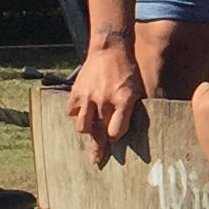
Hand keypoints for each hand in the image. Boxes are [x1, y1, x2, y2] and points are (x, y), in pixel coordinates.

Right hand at [67, 39, 144, 159]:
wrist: (110, 49)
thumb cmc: (127, 71)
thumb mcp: (137, 90)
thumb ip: (130, 110)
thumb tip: (127, 132)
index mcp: (123, 100)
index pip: (116, 131)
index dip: (115, 137)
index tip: (114, 137)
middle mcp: (105, 100)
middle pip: (98, 133)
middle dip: (98, 147)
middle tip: (97, 158)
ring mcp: (88, 96)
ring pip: (82, 127)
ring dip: (87, 132)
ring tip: (90, 135)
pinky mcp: (76, 92)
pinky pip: (71, 112)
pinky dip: (76, 115)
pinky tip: (83, 114)